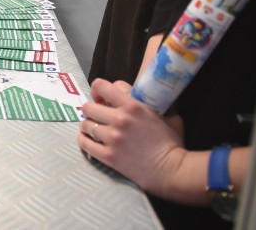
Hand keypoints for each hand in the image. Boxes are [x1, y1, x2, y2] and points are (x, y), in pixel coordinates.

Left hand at [78, 79, 187, 198]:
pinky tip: (88, 139)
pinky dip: (84, 140)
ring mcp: (112, 138)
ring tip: (94, 129)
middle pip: (88, 106)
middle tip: (97, 115)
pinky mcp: (108, 156)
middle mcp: (119, 119)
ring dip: (88, 125)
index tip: (101, 98)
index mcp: (132, 106)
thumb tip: (149, 95)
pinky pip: (85, 143)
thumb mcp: (168, 115)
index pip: (101, 86)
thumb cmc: (172, 143)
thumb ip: (155, 103)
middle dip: (91, 109)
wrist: (172, 170)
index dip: (98, 90)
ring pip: (85, 124)